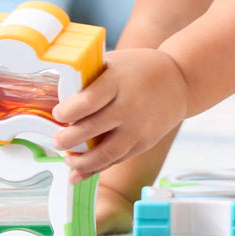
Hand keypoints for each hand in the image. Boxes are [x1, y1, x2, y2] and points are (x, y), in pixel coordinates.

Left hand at [51, 48, 188, 181]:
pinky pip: (117, 160)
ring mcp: (138, 127)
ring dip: (81, 161)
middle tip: (56, 140)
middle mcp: (129, 106)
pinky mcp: (144, 142)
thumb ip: (90, 78)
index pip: (88, 101)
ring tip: (67, 158)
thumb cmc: (139, 68)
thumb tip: (55, 94)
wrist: (179, 80)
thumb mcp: (115, 63)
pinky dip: (95, 170)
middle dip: (67, 139)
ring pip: (105, 153)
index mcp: (118, 81)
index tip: (58, 113)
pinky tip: (78, 173)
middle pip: (92, 129)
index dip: (67, 112)